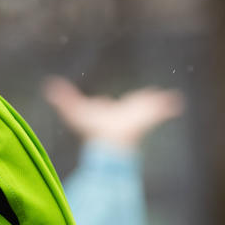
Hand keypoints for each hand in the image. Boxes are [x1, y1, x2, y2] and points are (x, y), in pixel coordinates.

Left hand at [43, 77, 184, 149]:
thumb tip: (48, 85)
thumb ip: (63, 99)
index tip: (105, 102)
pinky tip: (176, 103)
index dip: (103, 105)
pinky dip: (170, 106)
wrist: (113, 138)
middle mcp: (122, 113)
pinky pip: (163, 111)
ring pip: (149, 109)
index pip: (105, 107)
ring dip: (156, 104)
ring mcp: (138, 115)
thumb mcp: (75, 111)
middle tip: (144, 96)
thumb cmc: (93, 129)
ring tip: (165, 99)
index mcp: (107, 112)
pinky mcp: (150, 117)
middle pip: (130, 106)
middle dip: (136, 102)